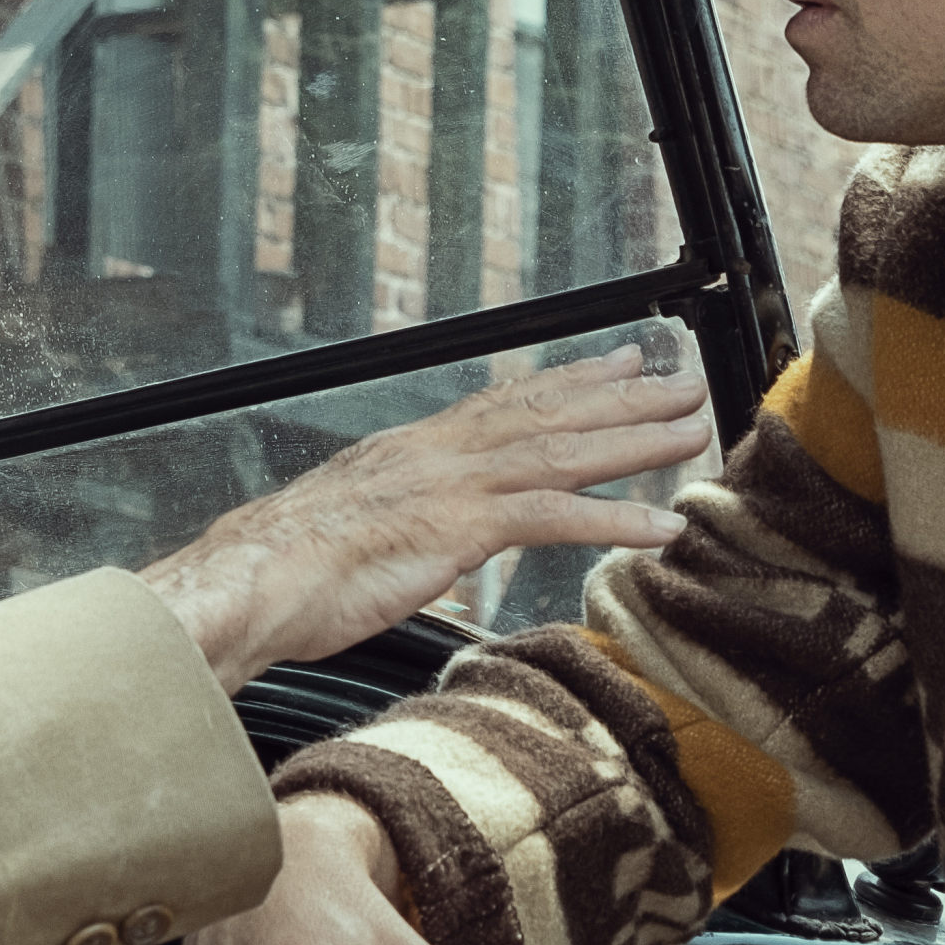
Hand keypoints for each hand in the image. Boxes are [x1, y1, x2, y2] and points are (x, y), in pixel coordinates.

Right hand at [136, 347, 709, 690]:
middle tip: (687, 378)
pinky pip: (552, 517)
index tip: (623, 362)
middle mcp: (439, 453)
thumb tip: (424, 538)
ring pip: (563, 452)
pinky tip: (661, 525)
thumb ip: (401, 523)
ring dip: (638, 441)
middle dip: (626, 397)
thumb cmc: (286, 570)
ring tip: (696, 430)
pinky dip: (614, 519)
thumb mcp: (354, 529)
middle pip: (550, 413)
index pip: (509, 402)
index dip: (572, 379)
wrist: (248, 582)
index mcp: (416, 450)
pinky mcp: (456, 529)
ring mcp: (451, 487)